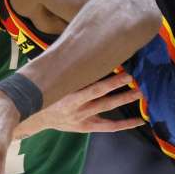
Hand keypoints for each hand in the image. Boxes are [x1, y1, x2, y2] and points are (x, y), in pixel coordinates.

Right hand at [17, 72, 143, 136]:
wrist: (34, 117)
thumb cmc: (45, 92)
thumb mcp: (51, 80)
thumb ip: (66, 68)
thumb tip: (80, 46)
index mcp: (68, 96)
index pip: (94, 89)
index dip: (111, 83)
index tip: (125, 74)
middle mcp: (77, 109)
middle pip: (103, 100)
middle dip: (121, 90)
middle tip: (136, 80)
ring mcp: (82, 119)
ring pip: (107, 110)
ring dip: (124, 100)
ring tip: (139, 93)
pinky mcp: (85, 127)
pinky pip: (108, 127)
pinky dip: (123, 124)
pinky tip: (138, 121)